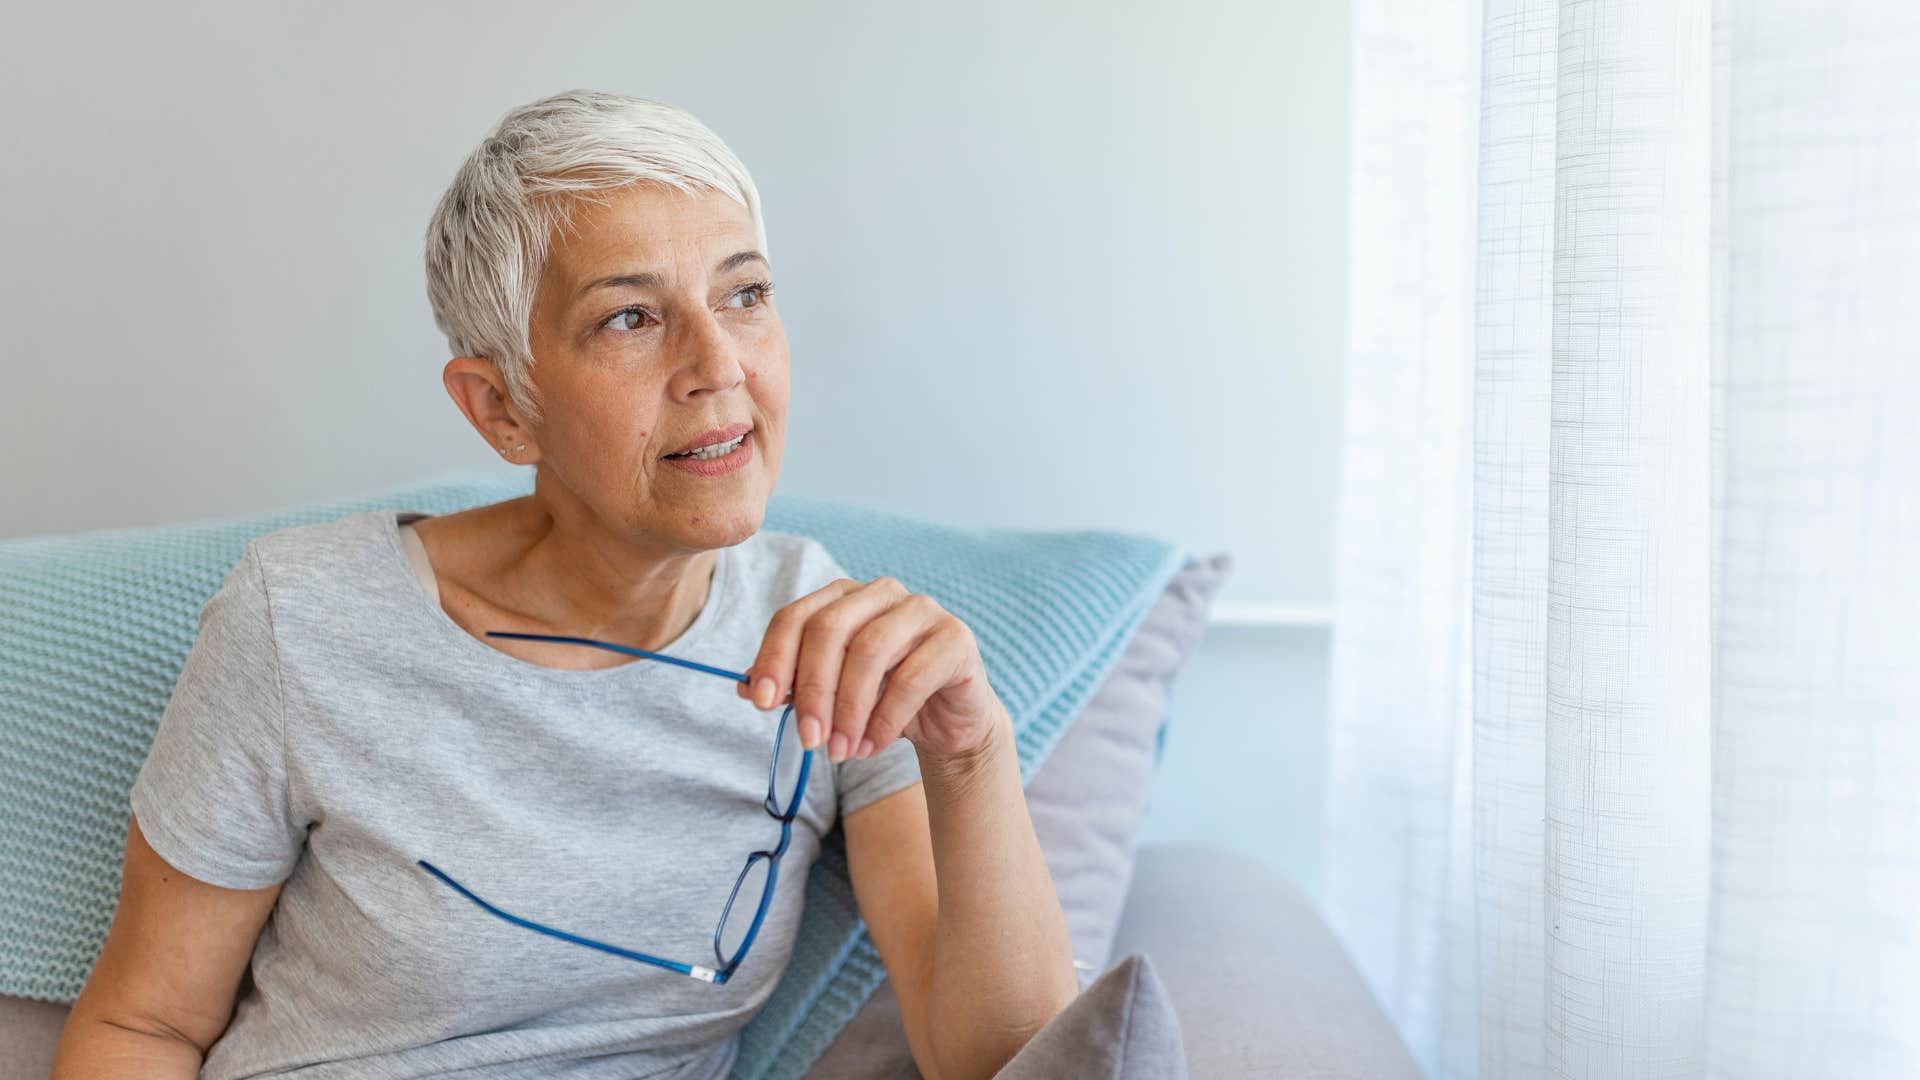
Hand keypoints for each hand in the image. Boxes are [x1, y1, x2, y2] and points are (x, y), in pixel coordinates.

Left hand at [735, 575, 1001, 762]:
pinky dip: (885, 719)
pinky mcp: (955, 638)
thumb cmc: (882, 701)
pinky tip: (870, 747)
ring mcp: (922, 610)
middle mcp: (881, 593)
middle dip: (813, 689)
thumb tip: (743, 688)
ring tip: (839, 752)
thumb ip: (793, 687)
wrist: (947, 721)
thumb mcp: (831, 696)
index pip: (796, 616)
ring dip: (849, 710)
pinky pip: (912, 676)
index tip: (761, 703)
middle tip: (808, 740)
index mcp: (844, 597)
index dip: (774, 658)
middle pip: (830, 629)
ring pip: (870, 651)